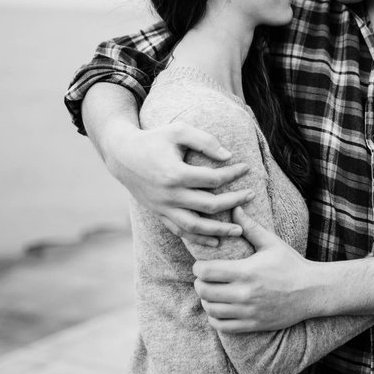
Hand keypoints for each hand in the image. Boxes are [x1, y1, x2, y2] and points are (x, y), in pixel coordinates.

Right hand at [107, 122, 251, 245]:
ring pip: (195, 226)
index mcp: (175, 174)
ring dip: (219, 230)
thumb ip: (205, 141)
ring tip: (239, 230)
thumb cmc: (154, 139)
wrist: (122, 155)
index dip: (233, 174)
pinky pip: (180, 231)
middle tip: (251, 196)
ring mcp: (163, 207)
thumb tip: (228, 156)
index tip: (246, 168)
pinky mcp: (159, 214)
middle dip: (234, 201)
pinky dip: (198, 239)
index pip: (213, 179)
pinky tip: (215, 242)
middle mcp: (169, 195)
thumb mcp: (178, 131)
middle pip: (209, 205)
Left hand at [194, 207, 313, 331]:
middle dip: (200, 282)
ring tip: (212, 292)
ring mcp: (248, 311)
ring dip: (206, 300)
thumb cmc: (291, 264)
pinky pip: (221, 326)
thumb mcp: (271, 243)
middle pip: (204, 291)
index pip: (206, 272)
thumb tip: (235, 208)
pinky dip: (215, 317)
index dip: (199, 267)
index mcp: (247, 271)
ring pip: (210, 309)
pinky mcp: (252, 324)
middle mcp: (245, 293)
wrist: (312, 291)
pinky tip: (220, 308)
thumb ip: (250, 227)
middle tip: (205, 278)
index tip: (202, 264)